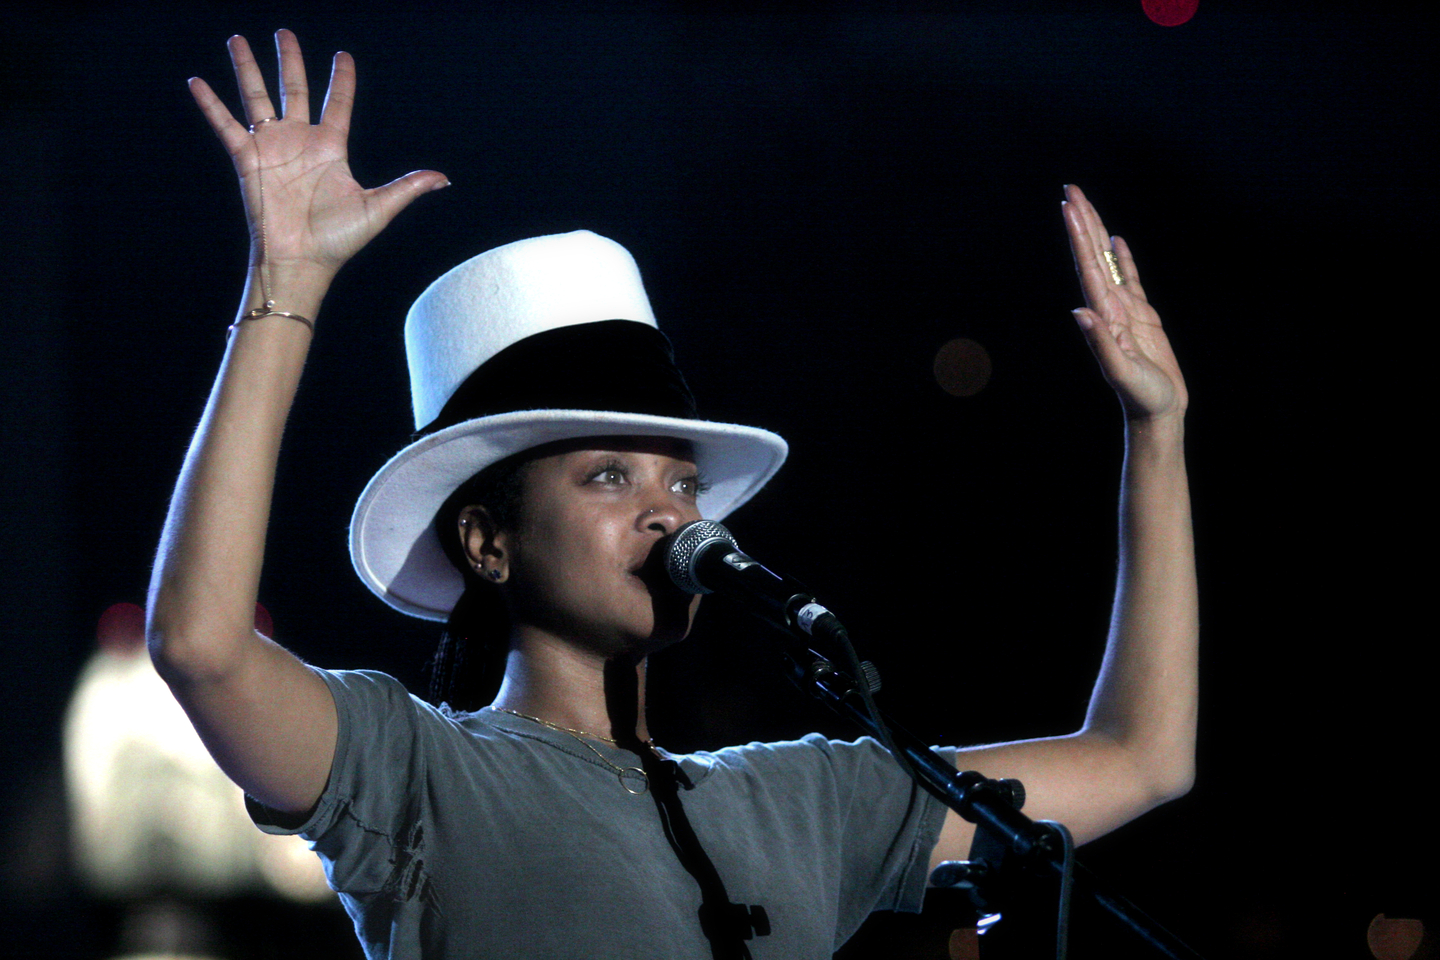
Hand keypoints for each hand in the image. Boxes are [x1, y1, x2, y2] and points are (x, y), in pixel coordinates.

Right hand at [189, 30, 447, 281]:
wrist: (301, 260)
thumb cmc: (338, 240)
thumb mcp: (379, 208)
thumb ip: (408, 187)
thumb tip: (444, 179)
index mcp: (331, 148)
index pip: (338, 104)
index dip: (342, 80)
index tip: (343, 56)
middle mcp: (300, 142)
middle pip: (294, 89)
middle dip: (290, 60)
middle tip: (284, 32)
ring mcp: (272, 147)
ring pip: (257, 97)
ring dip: (247, 68)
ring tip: (238, 39)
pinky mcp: (248, 159)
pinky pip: (226, 125)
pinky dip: (211, 105)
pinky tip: (197, 82)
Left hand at [1062, 185, 1186, 422]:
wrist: (1157, 413)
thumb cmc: (1141, 397)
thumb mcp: (1121, 372)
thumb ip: (1100, 343)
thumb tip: (1080, 312)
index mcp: (1103, 314)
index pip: (1087, 266)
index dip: (1079, 235)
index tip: (1069, 206)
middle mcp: (1109, 307)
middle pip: (1092, 255)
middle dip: (1083, 221)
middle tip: (1070, 189)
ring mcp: (1124, 310)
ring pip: (1107, 262)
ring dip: (1096, 233)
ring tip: (1086, 204)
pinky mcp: (1141, 317)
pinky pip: (1129, 279)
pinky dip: (1122, 258)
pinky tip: (1115, 241)